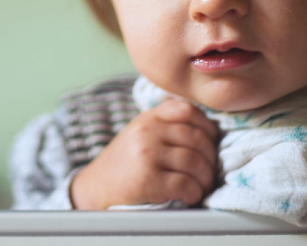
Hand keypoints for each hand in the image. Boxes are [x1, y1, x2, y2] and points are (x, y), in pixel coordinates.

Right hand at [70, 98, 218, 208]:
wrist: (94, 188)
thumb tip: (208, 131)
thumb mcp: (139, 133)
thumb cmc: (123, 164)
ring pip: (194, 162)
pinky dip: (194, 192)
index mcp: (148, 118)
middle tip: (210, 171)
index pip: (187, 110)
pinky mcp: (148, 180)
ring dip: (205, 178)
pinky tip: (191, 196)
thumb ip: (166, 125)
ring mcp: (147, 154)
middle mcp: (147, 132)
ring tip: (202, 186)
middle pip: (196, 138)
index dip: (207, 126)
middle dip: (211, 158)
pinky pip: (185, 184)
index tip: (212, 142)